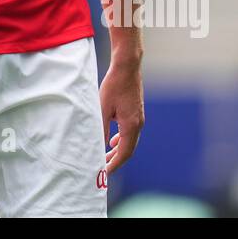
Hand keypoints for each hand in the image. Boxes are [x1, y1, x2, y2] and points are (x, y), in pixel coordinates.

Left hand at [100, 53, 143, 174]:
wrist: (127, 66)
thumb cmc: (113, 85)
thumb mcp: (102, 108)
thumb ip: (101, 128)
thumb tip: (98, 145)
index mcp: (131, 125)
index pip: (124, 153)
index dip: (114, 164)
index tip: (104, 172)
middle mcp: (138, 124)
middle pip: (128, 149)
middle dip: (115, 160)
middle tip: (102, 167)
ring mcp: (139, 118)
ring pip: (129, 141)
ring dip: (117, 150)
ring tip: (104, 156)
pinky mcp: (136, 112)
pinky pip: (130, 132)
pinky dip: (121, 140)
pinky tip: (112, 140)